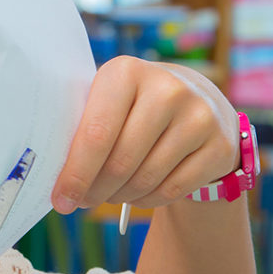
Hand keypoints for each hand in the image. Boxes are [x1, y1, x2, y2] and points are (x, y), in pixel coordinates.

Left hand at [52, 57, 239, 213]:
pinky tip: (138, 193)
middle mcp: (167, 89)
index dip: (75, 173)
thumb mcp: (109, 101)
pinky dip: (147, 200)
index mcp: (126, 72)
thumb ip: (81, 128)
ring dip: (119, 196)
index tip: (59, 200)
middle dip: (94, 190)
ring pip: (145, 179)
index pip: (96, 134)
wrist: (199, 103)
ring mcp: (199, 116)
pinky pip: (171, 190)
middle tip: (81, 201)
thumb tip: (52, 176)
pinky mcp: (219, 145)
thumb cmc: (134, 108)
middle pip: (120, 162)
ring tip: (109, 193)